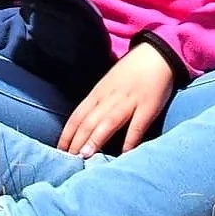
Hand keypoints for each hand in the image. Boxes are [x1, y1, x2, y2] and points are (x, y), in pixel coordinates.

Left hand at [58, 42, 175, 157]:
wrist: (156, 54)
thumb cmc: (130, 71)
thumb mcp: (107, 84)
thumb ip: (97, 103)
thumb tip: (83, 126)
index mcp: (98, 93)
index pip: (77, 116)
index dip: (67, 135)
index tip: (59, 152)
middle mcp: (110, 98)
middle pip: (89, 122)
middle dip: (77, 142)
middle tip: (68, 161)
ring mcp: (129, 102)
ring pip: (108, 123)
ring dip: (95, 140)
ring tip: (86, 157)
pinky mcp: (148, 106)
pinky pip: (137, 126)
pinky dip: (130, 140)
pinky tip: (124, 154)